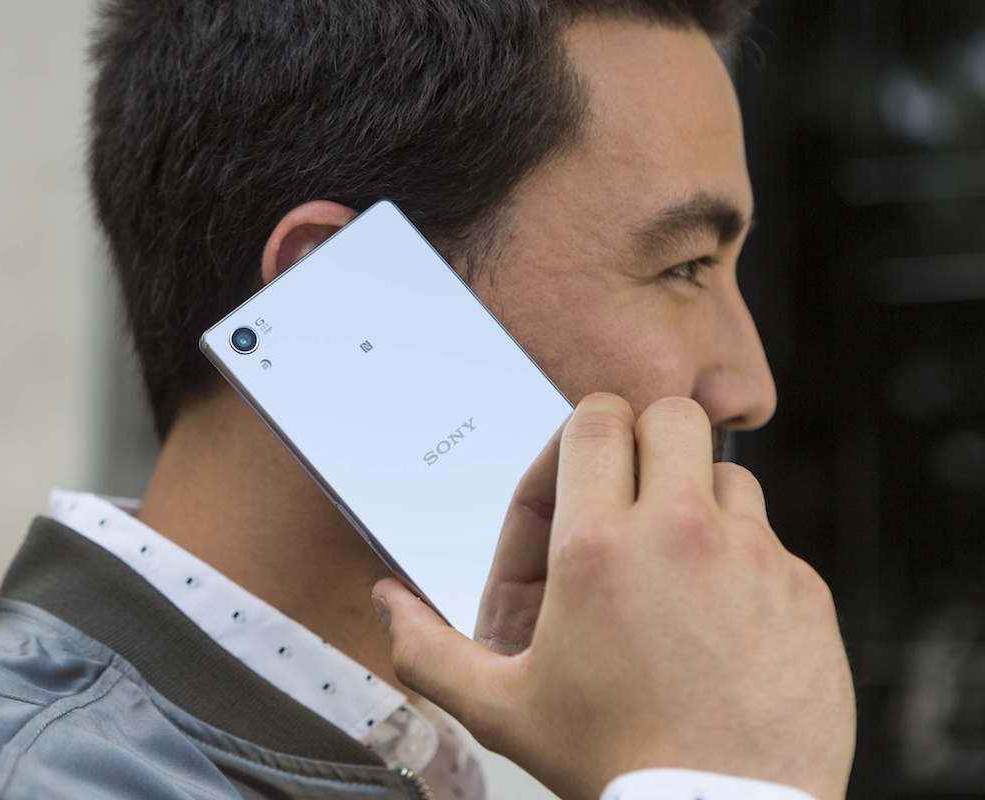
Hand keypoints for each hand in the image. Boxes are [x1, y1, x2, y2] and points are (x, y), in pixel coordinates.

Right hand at [372, 394, 855, 799]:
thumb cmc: (612, 764)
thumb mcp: (503, 709)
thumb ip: (430, 648)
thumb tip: (387, 602)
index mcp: (597, 547)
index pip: (596, 420)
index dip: (587, 428)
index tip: (588, 459)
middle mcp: (679, 533)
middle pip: (673, 416)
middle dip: (648, 439)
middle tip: (634, 490)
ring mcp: (753, 557)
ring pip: (729, 473)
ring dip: (699, 499)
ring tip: (678, 561)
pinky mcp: (805, 591)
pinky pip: (773, 541)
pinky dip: (747, 560)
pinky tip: (723, 616)